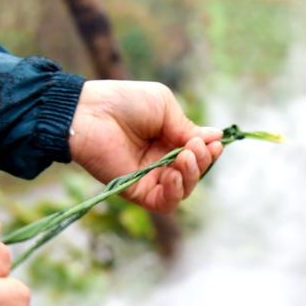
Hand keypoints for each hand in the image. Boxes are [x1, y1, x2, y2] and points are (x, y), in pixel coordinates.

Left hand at [70, 80, 223, 212]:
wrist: (90, 112)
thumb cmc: (124, 102)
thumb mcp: (164, 107)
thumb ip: (187, 128)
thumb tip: (215, 138)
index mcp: (168, 139)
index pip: (197, 154)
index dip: (209, 151)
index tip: (215, 143)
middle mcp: (160, 161)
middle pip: (193, 173)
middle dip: (202, 162)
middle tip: (194, 147)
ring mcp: (149, 177)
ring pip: (183, 190)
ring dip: (191, 176)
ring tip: (184, 157)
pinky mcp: (136, 191)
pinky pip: (164, 203)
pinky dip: (174, 192)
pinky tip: (173, 175)